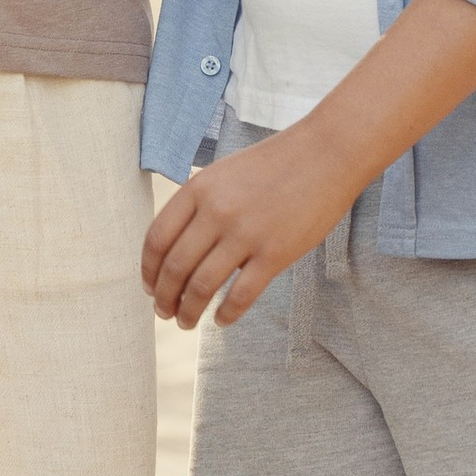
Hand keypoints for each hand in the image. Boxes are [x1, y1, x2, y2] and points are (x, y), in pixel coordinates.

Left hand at [141, 122, 373, 329]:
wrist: (326, 154)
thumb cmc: (274, 164)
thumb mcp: (224, 173)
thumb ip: (199, 204)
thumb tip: (174, 247)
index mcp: (199, 189)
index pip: (157, 239)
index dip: (148, 270)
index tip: (149, 287)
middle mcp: (217, 211)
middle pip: (175, 267)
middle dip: (164, 298)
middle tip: (164, 312)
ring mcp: (246, 233)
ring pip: (202, 286)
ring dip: (188, 311)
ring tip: (186, 321)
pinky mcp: (275, 253)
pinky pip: (241, 295)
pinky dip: (226, 314)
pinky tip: (222, 320)